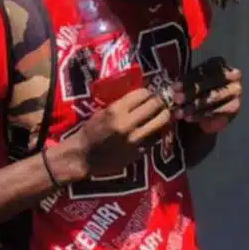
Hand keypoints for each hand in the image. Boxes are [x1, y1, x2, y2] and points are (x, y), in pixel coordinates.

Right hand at [55, 88, 171, 180]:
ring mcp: (135, 139)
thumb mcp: (103, 112)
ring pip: (161, 122)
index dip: (149, 92)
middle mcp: (128, 124)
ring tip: (163, 114)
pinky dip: (158, 132)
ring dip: (164, 116)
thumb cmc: (90, 132)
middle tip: (161, 102)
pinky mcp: (138, 152)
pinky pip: (155, 138)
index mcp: (116, 110)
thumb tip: (141, 96)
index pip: (143, 94)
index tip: (150, 94)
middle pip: (155, 106)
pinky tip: (155, 130)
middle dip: (160, 101)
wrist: (84, 157)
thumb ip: (122, 105)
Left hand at [174, 61, 242, 134]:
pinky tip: (189, 118)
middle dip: (191, 92)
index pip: (204, 70)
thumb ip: (186, 84)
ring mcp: (236, 90)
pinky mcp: (234, 106)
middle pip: (210, 82)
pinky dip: (201, 115)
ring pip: (213, 97)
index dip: (188, 79)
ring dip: (194, 105)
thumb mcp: (191, 86)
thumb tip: (173, 89)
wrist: (209, 115)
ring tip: (180, 112)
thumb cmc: (198, 95)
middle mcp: (232, 74)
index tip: (174, 88)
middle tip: (176, 100)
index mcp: (219, 63)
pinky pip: (216, 110)